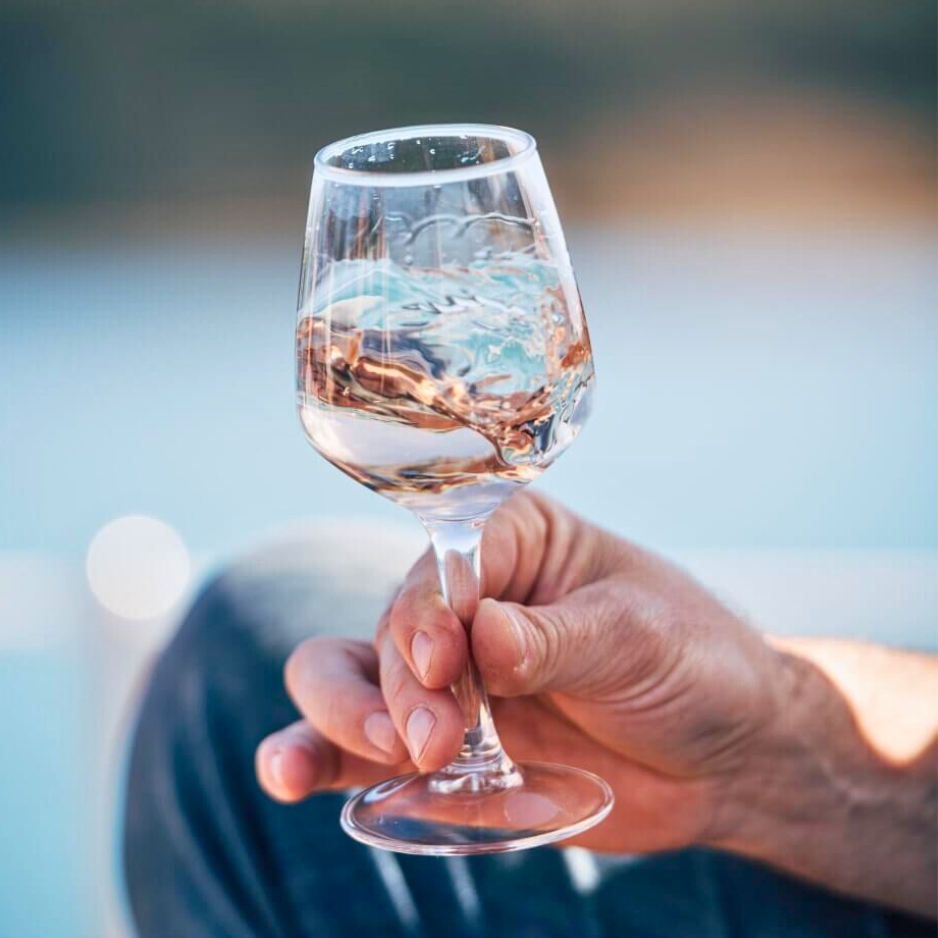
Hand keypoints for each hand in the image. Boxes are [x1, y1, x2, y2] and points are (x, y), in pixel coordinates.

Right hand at [255, 491, 783, 853]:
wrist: (727, 755)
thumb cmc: (696, 664)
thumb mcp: (639, 636)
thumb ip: (556, 638)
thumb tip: (481, 639)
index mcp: (513, 543)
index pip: (444, 563)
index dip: (429, 612)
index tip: (448, 664)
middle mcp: (467, 603)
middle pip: (387, 626)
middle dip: (396, 682)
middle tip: (438, 737)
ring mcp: (451, 678)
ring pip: (346, 678)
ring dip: (338, 716)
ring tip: (366, 757)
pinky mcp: (446, 746)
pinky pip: (363, 749)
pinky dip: (321, 757)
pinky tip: (291, 775)